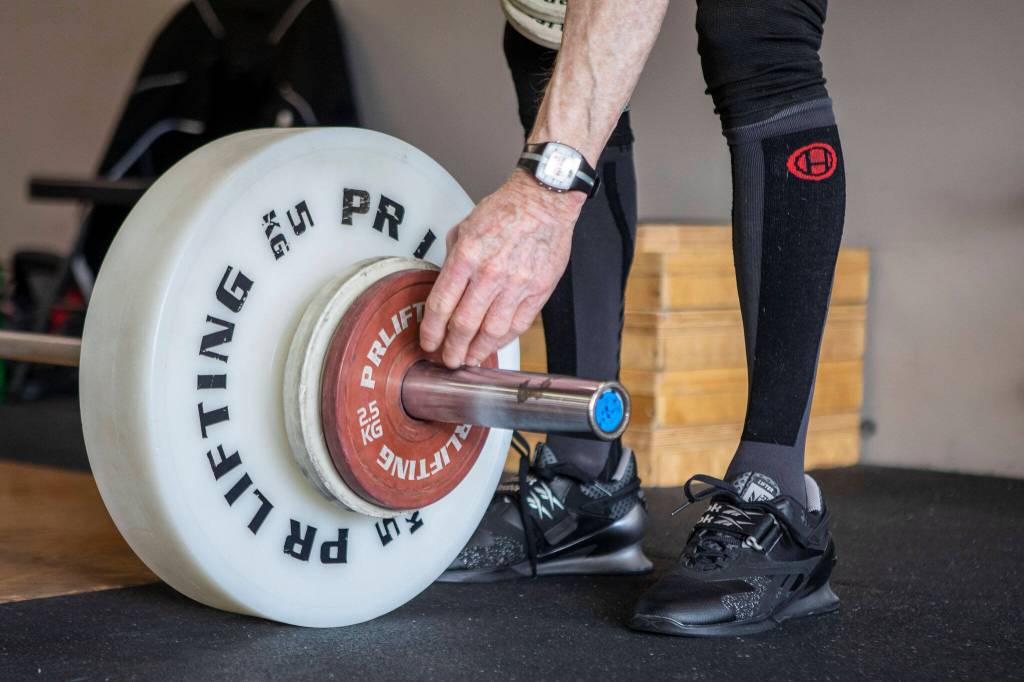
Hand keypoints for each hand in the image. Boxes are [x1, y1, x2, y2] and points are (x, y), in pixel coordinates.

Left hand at [420, 169, 584, 367]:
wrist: (544, 201)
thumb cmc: (505, 210)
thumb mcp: (465, 227)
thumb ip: (453, 260)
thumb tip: (444, 288)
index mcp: (466, 256)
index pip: (440, 305)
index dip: (431, 331)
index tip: (428, 343)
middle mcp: (490, 273)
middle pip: (463, 325)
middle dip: (451, 349)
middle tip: (447, 360)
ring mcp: (516, 284)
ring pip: (491, 332)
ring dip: (477, 351)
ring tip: (469, 359)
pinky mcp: (537, 291)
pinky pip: (517, 325)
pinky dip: (502, 340)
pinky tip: (493, 345)